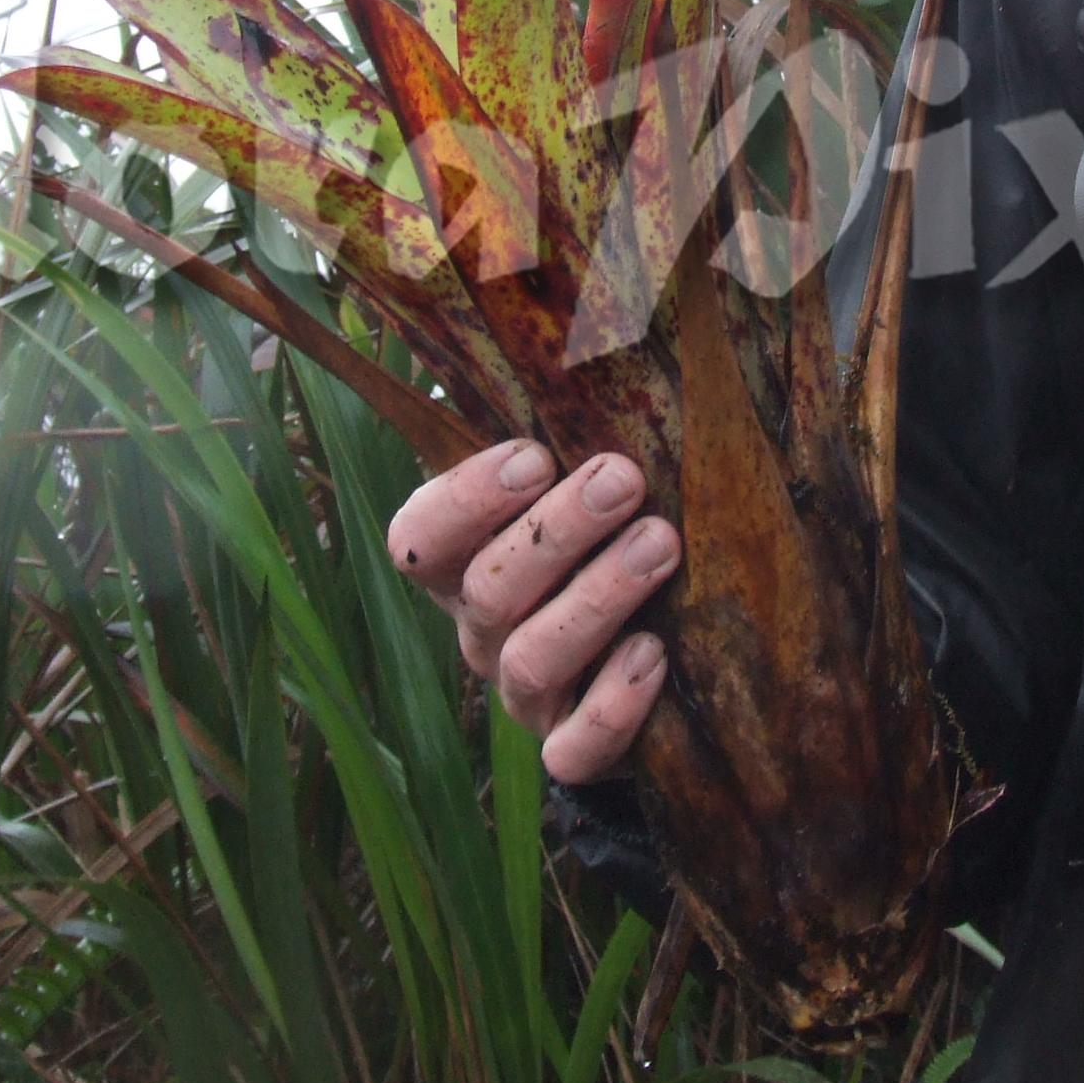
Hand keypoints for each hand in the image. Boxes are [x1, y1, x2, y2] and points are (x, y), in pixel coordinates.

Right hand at [386, 438, 677, 784]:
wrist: (664, 646)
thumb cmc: (614, 528)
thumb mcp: (583, 475)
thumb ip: (577, 426)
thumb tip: (604, 333)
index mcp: (463, 562)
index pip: (419, 537)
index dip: (466, 499)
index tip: (534, 455)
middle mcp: (481, 629)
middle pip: (487, 590)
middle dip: (556, 532)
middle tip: (622, 479)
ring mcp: (524, 694)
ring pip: (532, 658)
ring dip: (597, 597)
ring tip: (661, 543)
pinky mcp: (571, 747)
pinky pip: (573, 749)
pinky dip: (611, 706)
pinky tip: (655, 653)